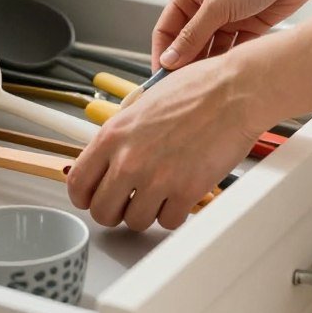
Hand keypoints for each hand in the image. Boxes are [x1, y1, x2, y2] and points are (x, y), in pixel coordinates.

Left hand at [67, 52, 276, 230]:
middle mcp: (129, 160)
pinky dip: (174, 213)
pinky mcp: (186, 191)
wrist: (234, 92)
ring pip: (135, 222)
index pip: (77, 184)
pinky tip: (180, 195)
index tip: (94, 198)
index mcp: (113, 135)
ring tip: (159, 193)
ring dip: (146, 212)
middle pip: (102, 212)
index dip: (85, 197)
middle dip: (114, 211)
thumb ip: (122, 134)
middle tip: (127, 203)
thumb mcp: (142, 104)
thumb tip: (111, 156)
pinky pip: (168, 222)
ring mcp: (157, 178)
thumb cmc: (195, 90)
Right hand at [153, 0, 311, 69]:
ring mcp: (227, 17)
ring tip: (205, 82)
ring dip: (207, 64)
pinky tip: (227, 72)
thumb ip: (192, 35)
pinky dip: (229, 60)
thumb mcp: (217, 5)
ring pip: (210, 48)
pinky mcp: (248, 26)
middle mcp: (205, 6)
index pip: (167, 30)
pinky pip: (232, 50)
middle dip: (185, 63)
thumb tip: (170, 58)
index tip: (162, 77)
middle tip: (183, 85)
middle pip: (188, 42)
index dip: (162, 54)